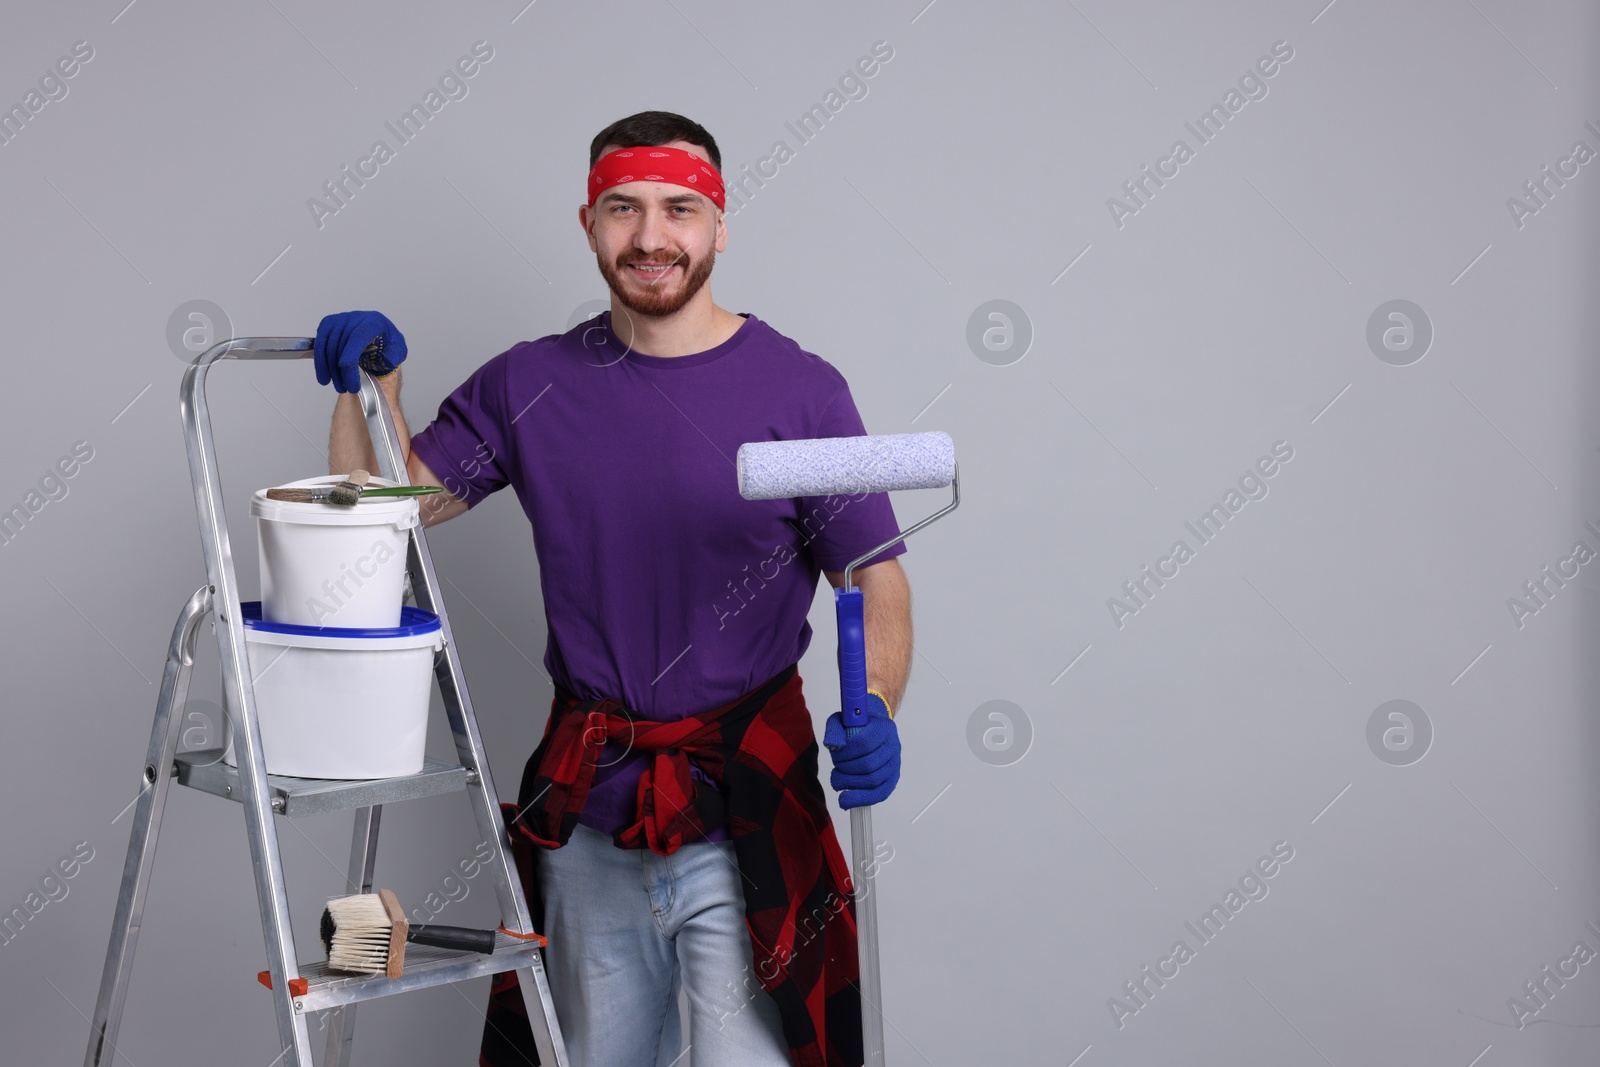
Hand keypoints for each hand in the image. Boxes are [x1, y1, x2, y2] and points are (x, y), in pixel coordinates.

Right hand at [314, 311, 406, 393]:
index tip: (346, 370)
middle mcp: (355, 317)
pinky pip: (319, 343)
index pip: (358, 336)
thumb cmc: (387, 345)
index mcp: (374, 322)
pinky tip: (325, 376)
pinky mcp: (329, 324)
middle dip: (341, 370)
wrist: (377, 337)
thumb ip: (395, 356)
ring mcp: (340, 319)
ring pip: (327, 345)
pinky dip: (320, 362)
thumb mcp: (398, 351)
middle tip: (347, 388)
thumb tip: (386, 359)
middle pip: (341, 343)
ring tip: (338, 386)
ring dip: (329, 369)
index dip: (350, 353)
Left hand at [822, 691, 899, 808]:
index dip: (846, 752)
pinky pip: (879, 794)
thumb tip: (833, 746)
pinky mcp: (892, 779)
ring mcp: (895, 764)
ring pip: (873, 781)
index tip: (834, 752)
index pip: (865, 743)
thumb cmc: (856, 724)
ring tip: (837, 780)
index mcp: (883, 727)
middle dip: (846, 768)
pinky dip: (861, 799)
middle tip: (835, 766)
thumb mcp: (842, 720)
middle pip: (869, 764)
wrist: (872, 727)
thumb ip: (835, 730)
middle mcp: (893, 746)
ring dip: (850, 783)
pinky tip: (845, 800)